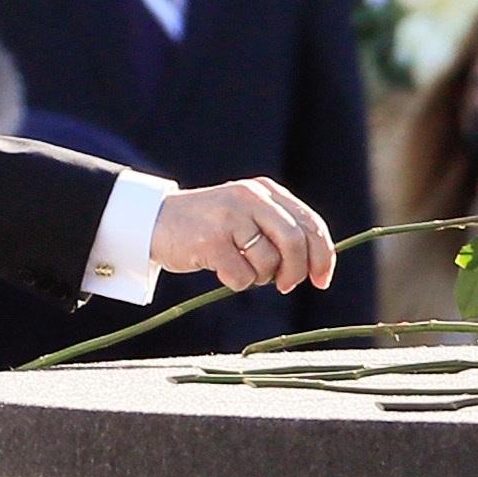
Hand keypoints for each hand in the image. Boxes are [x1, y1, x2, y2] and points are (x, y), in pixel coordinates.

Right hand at [151, 178, 333, 293]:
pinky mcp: (210, 241)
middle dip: (296, 271)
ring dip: (260, 277)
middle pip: (295, 242)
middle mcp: (250, 198)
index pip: (310, 223)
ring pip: (269, 263)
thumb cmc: (210, 226)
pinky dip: (236, 281)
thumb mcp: (248, 215)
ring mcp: (229, 218)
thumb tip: (316, 266)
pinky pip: (242, 277)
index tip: (322, 280)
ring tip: (239, 266)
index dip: (323, 255)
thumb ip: (280, 230)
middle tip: (286, 286)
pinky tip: (220, 268)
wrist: (154, 221)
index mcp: (265, 190)